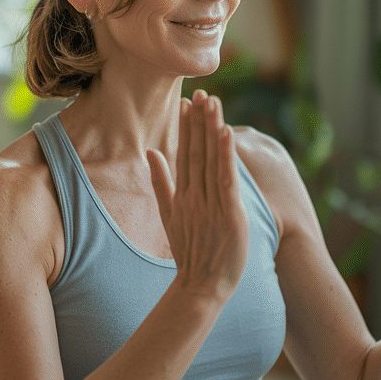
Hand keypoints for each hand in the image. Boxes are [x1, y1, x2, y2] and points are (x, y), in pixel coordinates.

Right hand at [147, 90, 249, 300]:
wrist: (201, 287)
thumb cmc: (191, 254)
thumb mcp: (170, 216)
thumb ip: (161, 184)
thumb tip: (151, 154)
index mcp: (182, 195)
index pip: (184, 154)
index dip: (186, 127)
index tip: (188, 102)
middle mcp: (195, 196)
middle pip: (196, 151)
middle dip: (199, 121)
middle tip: (202, 92)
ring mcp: (211, 204)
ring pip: (211, 160)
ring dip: (212, 129)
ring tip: (213, 102)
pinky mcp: (229, 213)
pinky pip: (226, 179)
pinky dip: (226, 155)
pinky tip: (226, 133)